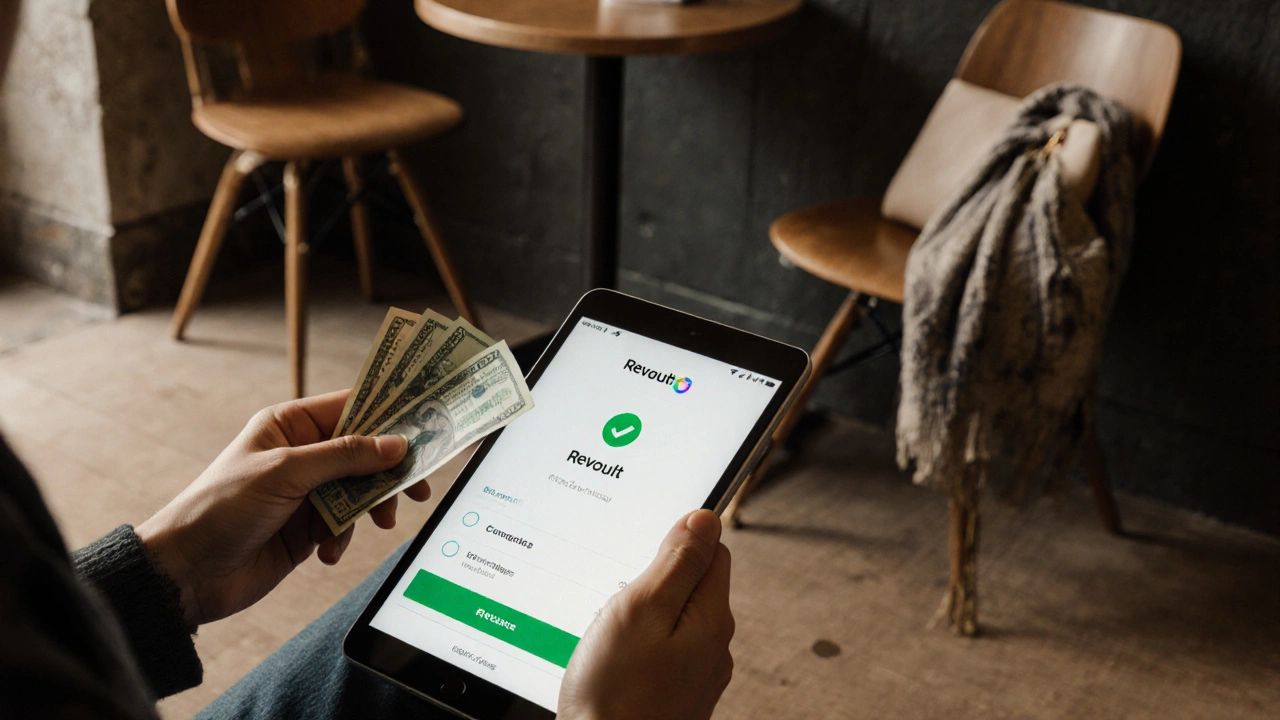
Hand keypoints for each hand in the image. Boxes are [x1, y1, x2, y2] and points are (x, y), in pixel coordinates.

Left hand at [136, 390, 431, 626]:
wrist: (187, 574)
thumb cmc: (220, 509)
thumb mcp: (285, 473)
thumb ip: (345, 457)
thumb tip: (396, 445)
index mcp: (290, 425)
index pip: (353, 406)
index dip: (390, 413)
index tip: (427, 422)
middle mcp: (302, 454)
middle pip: (366, 451)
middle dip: (389, 471)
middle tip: (417, 487)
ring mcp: (307, 492)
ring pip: (362, 490)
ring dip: (371, 508)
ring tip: (376, 524)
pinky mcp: (309, 528)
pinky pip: (346, 524)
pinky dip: (346, 537)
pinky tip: (328, 551)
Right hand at [559, 510, 734, 719]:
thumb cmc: (615, 694)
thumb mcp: (641, 609)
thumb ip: (676, 562)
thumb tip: (705, 519)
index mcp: (711, 619)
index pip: (714, 553)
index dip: (680, 540)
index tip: (645, 549)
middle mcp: (713, 648)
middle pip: (693, 587)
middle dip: (656, 581)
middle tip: (619, 598)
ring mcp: (695, 676)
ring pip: (673, 622)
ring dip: (644, 617)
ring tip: (611, 634)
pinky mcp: (673, 697)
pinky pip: (661, 654)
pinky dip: (638, 648)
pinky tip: (613, 661)